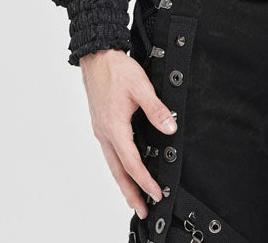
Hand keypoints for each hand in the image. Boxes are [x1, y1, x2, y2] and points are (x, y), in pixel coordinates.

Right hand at [80, 49, 177, 219]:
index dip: (145, 181)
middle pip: (118, 172)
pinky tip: (123, 170)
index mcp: (114, 127)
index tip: (156, 193)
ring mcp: (101, 131)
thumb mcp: (141, 87)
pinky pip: (110, 153)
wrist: (97, 56)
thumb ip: (157, 109)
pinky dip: (117, 168)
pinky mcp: (101, 125)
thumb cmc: (115, 70)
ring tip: (133, 198)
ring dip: (123, 183)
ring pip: (112, 164)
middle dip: (131, 193)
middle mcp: (105, 133)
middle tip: (142, 210)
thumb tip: (170, 128)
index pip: (131, 163)